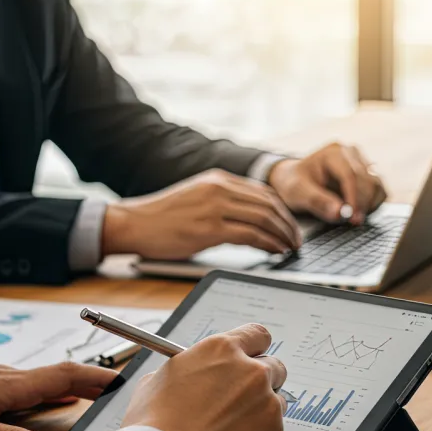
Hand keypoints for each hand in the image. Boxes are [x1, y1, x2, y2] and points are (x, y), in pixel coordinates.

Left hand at [0, 355, 118, 430]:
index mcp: (11, 386)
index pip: (66, 377)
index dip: (98, 379)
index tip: (125, 382)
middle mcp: (9, 377)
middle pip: (62, 375)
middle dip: (94, 381)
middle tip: (120, 390)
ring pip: (46, 379)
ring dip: (74, 386)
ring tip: (95, 395)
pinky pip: (29, 384)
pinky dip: (51, 390)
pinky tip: (51, 400)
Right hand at [102, 169, 302, 258]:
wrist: (135, 223)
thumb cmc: (162, 217)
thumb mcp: (197, 197)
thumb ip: (223, 202)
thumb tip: (251, 220)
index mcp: (219, 179)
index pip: (263, 192)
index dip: (283, 210)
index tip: (290, 226)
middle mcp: (220, 188)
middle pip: (269, 204)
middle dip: (288, 224)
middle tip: (296, 240)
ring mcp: (215, 207)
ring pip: (264, 218)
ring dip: (282, 235)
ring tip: (289, 248)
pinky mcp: (210, 228)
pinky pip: (251, 235)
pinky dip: (268, 243)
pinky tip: (275, 251)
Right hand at [122, 324, 286, 430]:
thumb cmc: (154, 427)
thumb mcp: (159, 380)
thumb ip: (189, 370)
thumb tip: (193, 374)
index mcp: (222, 350)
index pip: (257, 335)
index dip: (253, 348)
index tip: (250, 358)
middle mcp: (251, 373)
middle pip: (274, 368)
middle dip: (261, 381)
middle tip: (239, 399)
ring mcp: (267, 406)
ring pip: (276, 403)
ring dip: (260, 412)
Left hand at [268, 143, 386, 224]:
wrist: (294, 181)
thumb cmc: (294, 184)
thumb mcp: (298, 193)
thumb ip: (318, 202)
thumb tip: (340, 213)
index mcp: (333, 153)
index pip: (350, 175)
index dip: (354, 198)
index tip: (352, 217)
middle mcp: (351, 154)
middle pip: (367, 180)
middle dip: (362, 203)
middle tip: (353, 222)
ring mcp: (361, 163)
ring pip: (377, 185)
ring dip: (369, 204)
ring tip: (354, 218)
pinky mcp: (367, 175)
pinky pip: (379, 191)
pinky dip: (373, 204)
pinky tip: (359, 212)